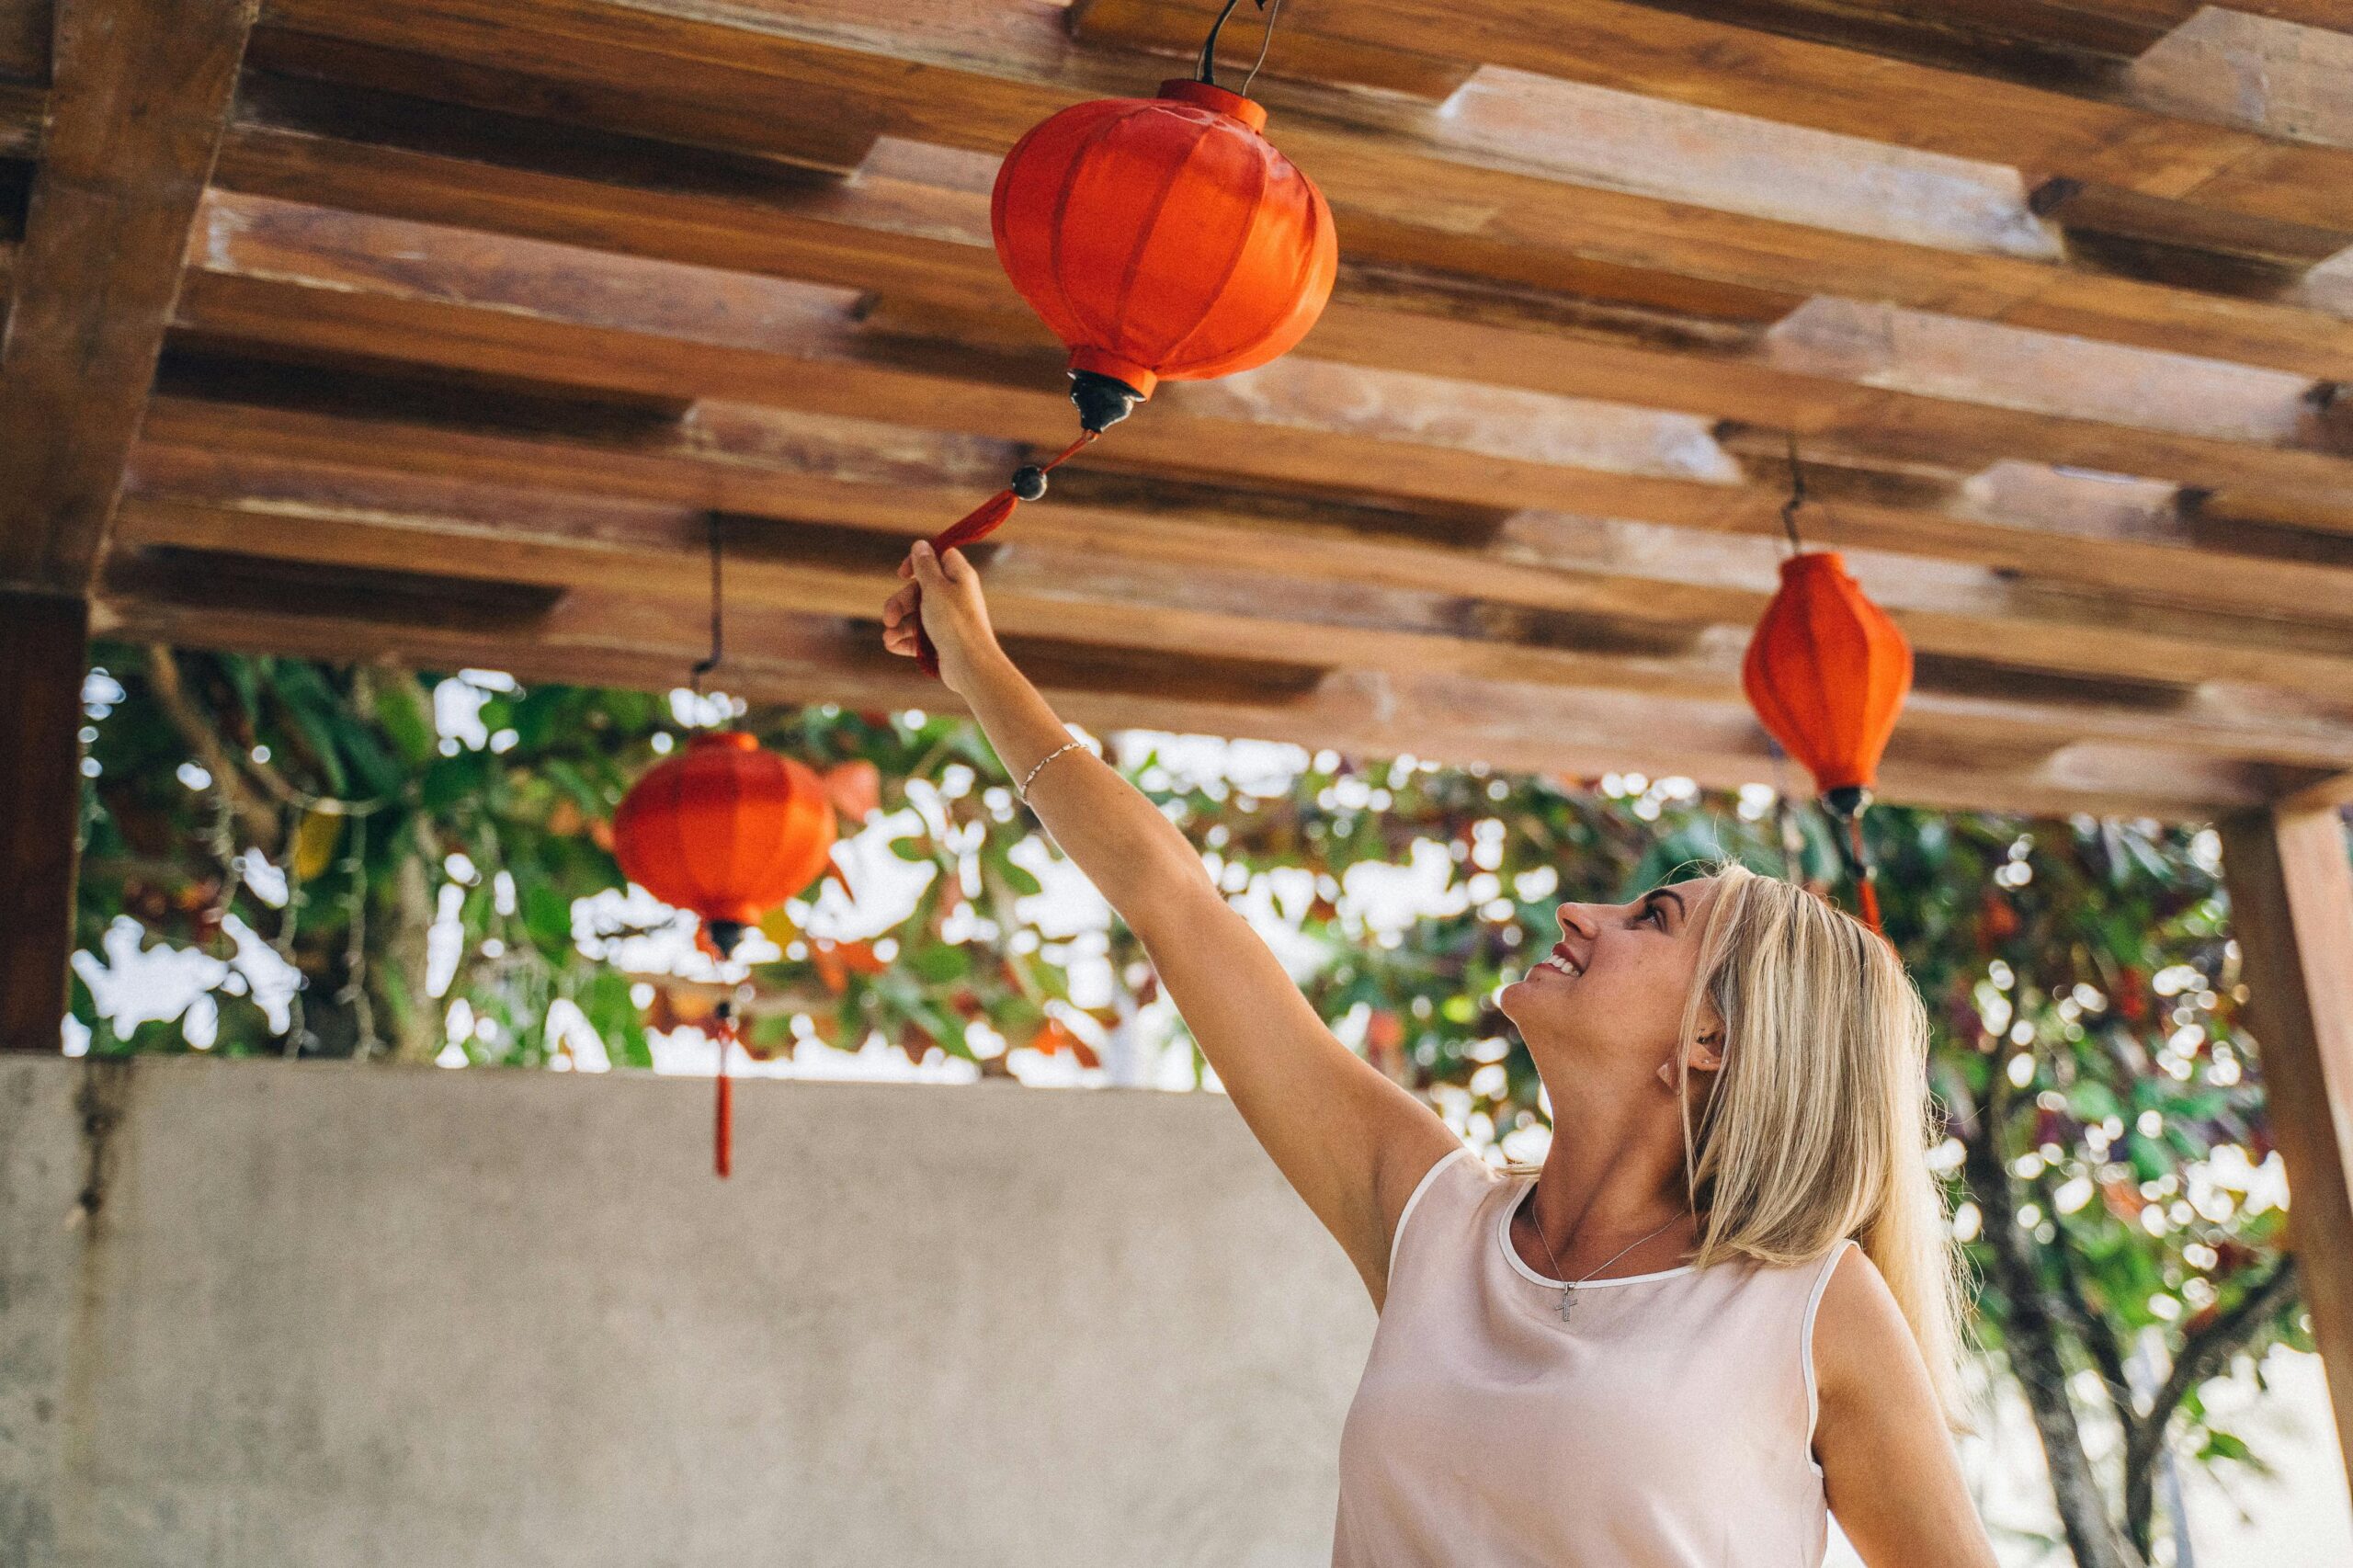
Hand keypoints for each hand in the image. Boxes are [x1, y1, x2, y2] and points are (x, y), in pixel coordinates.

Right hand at [882, 540, 1001, 694]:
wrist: (970, 664)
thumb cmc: (954, 622)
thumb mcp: (935, 588)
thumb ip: (925, 566)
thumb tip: (921, 544)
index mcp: (958, 576)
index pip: (938, 557)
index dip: (918, 562)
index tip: (902, 574)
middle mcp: (955, 596)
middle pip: (920, 589)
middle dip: (900, 602)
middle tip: (889, 617)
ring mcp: (949, 619)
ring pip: (917, 614)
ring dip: (899, 624)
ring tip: (888, 636)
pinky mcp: (943, 640)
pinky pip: (920, 636)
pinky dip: (905, 639)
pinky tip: (892, 645)